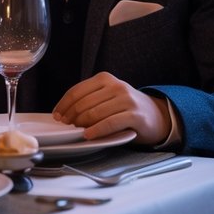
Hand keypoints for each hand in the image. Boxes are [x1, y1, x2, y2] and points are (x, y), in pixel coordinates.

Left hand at [52, 71, 170, 144]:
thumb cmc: (126, 108)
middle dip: (71, 116)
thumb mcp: (107, 97)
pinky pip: (110, 123)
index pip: (77, 91)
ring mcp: (127, 100)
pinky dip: (97, 130)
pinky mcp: (134, 115)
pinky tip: (89, 135)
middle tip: (66, 125)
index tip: (57, 115)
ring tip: (76, 131)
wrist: (156, 116)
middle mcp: (116, 86)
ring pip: (95, 113)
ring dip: (82, 124)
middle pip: (84, 102)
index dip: (64, 104)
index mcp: (105, 79)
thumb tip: (64, 113)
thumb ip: (90, 99)